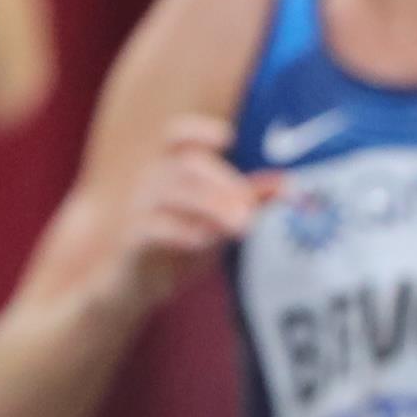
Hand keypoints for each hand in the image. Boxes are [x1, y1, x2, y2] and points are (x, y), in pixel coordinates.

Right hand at [114, 117, 270, 307]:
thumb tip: (287, 182)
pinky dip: (179, 231)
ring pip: (168, 193)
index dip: (198, 131)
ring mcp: (138, 211)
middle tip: (251, 207)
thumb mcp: (216, 219)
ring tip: (242, 223)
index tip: (227, 137)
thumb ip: (248, 200)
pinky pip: (149, 229)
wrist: (129, 285)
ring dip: (209, 204)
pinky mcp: (130, 243)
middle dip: (222, 181)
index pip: (176, 137)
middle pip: (184, 166)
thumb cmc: (176, 243)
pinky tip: (204, 240)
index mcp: (171, 172)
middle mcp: (152, 184)